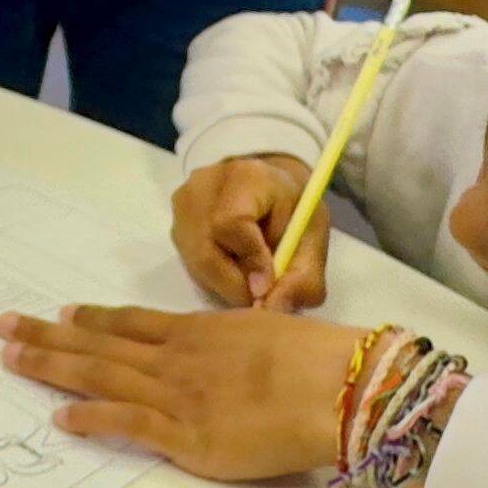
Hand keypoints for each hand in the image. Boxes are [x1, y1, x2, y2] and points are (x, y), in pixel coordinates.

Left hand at [0, 303, 358, 479]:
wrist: (337, 389)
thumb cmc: (319, 362)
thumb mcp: (270, 332)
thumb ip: (240, 342)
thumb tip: (235, 350)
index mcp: (199, 332)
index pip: (133, 322)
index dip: (94, 318)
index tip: (63, 312)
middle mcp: (176, 359)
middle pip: (100, 344)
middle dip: (48, 335)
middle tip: (5, 326)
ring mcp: (175, 395)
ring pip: (99, 375)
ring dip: (51, 366)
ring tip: (11, 358)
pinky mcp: (183, 435)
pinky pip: (125, 422)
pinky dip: (89, 418)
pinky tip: (58, 417)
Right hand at [175, 154, 327, 308]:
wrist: (268, 186)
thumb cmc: (293, 210)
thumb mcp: (312, 238)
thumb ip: (302, 277)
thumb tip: (273, 309)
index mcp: (245, 177)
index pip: (231, 224)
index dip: (248, 261)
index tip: (267, 286)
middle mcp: (202, 187)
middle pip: (206, 251)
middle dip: (236, 284)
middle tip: (261, 297)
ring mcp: (182, 205)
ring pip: (196, 262)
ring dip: (225, 284)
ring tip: (251, 281)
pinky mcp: (174, 223)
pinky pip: (190, 263)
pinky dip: (215, 277)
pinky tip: (235, 270)